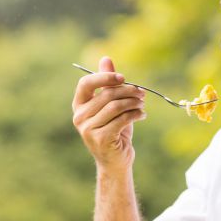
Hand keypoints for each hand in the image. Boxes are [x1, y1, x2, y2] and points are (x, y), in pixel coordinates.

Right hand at [72, 56, 145, 170]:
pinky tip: (142, 115)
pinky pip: (122, 119)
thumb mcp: (111, 105)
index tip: (123, 78)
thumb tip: (105, 58)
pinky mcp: (101, 139)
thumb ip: (107, 83)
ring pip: (115, 106)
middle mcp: (79, 117)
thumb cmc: (114, 130)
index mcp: (78, 106)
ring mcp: (88, 129)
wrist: (116, 161)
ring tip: (142, 104)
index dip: (104, 77)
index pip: (85, 84)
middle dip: (128, 91)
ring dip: (133, 103)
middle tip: (142, 93)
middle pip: (106, 95)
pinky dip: (136, 114)